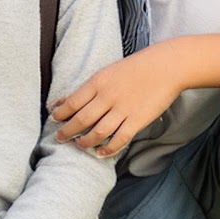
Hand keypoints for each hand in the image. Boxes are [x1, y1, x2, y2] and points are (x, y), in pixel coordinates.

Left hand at [51, 44, 185, 156]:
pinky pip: (118, 140)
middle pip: (81, 119)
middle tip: (59, 137)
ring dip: (84, 142)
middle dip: (67, 131)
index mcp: (99, 81)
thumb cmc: (137, 67)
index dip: (60, 113)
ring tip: (79, 144)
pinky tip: (101, 152)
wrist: (166, 66)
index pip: (72, 101)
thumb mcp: (109, 71)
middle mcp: (108, 96)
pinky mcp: (137, 120)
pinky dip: (107, 149)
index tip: (53, 119)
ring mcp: (123, 109)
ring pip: (97, 132)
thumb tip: (67, 99)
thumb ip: (91, 86)